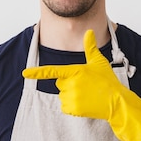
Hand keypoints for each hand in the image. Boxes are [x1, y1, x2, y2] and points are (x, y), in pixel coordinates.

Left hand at [22, 30, 140, 140]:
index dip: (37, 72)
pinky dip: (72, 106)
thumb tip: (89, 32)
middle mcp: (70, 84)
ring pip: (62, 95)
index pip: (52, 71)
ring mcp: (71, 97)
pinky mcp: (72, 109)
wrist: (115, 102)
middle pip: (60, 83)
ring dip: (71, 95)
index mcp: (74, 71)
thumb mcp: (99, 62)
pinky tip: (84, 103)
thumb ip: (90, 47)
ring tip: (86, 94)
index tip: (25, 73)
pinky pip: (65, 106)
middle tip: (85, 85)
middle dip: (69, 83)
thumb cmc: (107, 81)